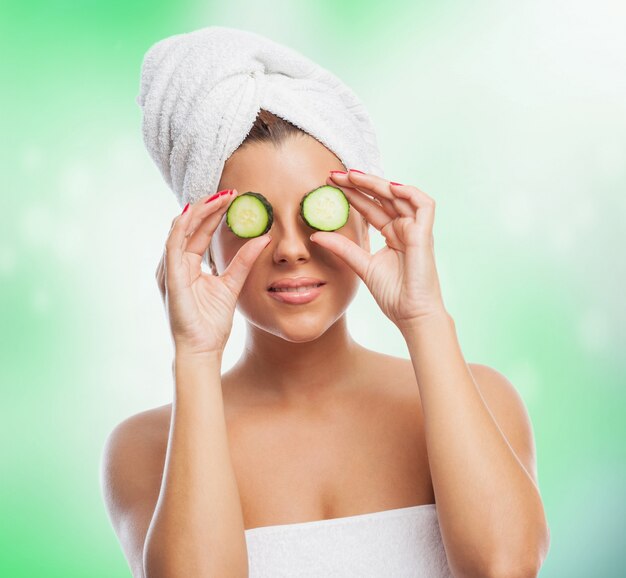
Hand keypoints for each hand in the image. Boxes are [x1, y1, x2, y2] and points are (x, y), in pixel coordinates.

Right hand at [156, 189, 271, 356]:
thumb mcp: (232, 284)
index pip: (201, 232)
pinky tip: (195, 211)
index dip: (216, 214)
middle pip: (190, 226)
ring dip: (199, 210)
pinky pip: (173, 244)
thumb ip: (244, 261)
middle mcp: (176, 264)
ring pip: (180, 229)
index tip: (234, 198)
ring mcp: (170, 269)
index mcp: (188, 265)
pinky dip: (183, 226)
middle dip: (209, 206)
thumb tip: (263, 238)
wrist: (202, 349)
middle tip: (230, 191)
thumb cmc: (212, 323)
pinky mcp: (170, 276)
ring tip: (219, 197)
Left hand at [310, 170, 447, 331]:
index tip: (330, 185)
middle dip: (359, 184)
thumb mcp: (361, 265)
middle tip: (335, 175)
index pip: (370, 207)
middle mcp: (404, 228)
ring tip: (353, 176)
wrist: (411, 315)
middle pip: (382, 197)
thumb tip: (316, 235)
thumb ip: (342, 248)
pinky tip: (388, 187)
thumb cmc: (393, 295)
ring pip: (399, 195)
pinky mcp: (425, 235)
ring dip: (377, 183)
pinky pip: (424, 204)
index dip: (352, 194)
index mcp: (391, 234)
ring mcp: (416, 230)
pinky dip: (409, 192)